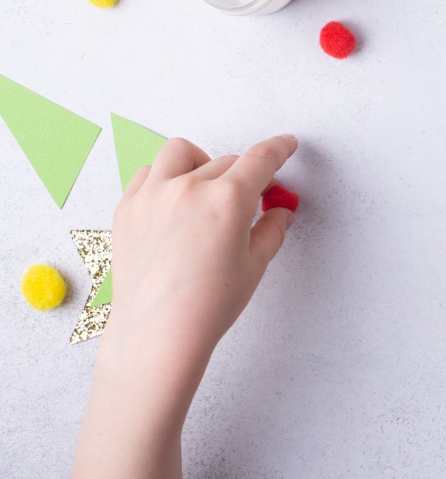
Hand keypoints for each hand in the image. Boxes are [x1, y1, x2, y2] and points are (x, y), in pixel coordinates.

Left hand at [106, 134, 298, 382]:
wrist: (158, 333)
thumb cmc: (207, 306)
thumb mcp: (254, 265)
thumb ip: (272, 229)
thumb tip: (280, 211)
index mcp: (229, 200)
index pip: (261, 159)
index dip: (279, 149)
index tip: (285, 145)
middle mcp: (189, 188)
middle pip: (228, 161)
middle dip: (244, 175)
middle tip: (250, 200)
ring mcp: (153, 195)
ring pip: (183, 153)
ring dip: (202, 162)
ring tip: (207, 190)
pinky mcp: (128, 207)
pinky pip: (149, 173)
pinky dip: (166, 177)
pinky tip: (176, 201)